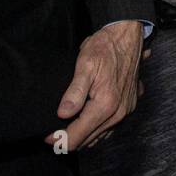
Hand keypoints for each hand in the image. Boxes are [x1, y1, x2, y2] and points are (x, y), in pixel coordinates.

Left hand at [46, 20, 142, 150]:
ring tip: (66, 130)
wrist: (128, 36)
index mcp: (106, 105)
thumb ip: (74, 92)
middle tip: (52, 135)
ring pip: (100, 136)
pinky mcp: (129, 106)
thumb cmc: (105, 47)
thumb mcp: (85, 64)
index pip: (78, 135)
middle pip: (88, 140)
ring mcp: (125, 111)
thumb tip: (63, 114)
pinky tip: (86, 122)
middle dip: (69, 140)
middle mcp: (118, 113)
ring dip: (83, 136)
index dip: (60, 139)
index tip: (46, 138)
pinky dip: (96, 130)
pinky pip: (110, 127)